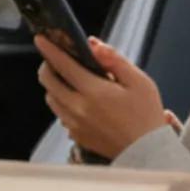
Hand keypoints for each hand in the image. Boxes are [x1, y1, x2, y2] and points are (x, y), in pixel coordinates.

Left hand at [38, 36, 170, 161]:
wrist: (148, 152)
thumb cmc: (146, 114)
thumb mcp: (139, 81)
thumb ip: (114, 60)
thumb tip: (93, 44)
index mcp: (94, 92)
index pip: (62, 65)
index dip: (49, 49)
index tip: (41, 38)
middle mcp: (78, 109)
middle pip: (48, 82)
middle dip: (48, 65)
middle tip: (56, 58)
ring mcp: (75, 125)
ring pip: (51, 99)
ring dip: (53, 85)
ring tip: (67, 78)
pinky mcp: (77, 136)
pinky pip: (60, 115)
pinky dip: (62, 103)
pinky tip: (77, 99)